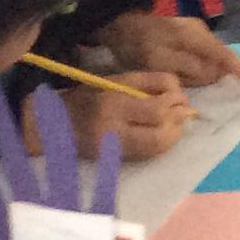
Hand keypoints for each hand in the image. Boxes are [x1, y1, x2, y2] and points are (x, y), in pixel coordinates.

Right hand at [42, 74, 192, 160]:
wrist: (55, 123)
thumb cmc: (89, 96)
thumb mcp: (117, 80)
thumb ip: (149, 82)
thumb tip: (180, 93)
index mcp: (113, 101)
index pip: (156, 108)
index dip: (176, 103)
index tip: (181, 97)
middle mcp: (113, 127)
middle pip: (160, 132)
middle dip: (178, 122)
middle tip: (184, 112)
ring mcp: (113, 147)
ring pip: (157, 147)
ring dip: (174, 135)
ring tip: (176, 123)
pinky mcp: (114, 159)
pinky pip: (148, 154)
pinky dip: (163, 144)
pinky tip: (164, 134)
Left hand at [97, 12, 239, 93]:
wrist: (117, 23)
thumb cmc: (136, 43)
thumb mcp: (158, 59)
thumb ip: (189, 67)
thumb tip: (215, 73)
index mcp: (197, 37)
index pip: (229, 57)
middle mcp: (201, 32)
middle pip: (220, 62)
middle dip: (210, 79)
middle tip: (182, 84)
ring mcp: (194, 33)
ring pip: (209, 62)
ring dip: (197, 76)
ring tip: (172, 77)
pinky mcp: (187, 38)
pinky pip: (199, 59)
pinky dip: (193, 71)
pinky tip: (178, 74)